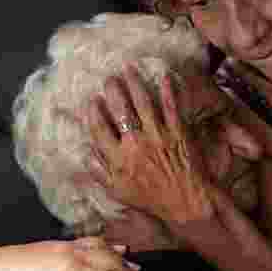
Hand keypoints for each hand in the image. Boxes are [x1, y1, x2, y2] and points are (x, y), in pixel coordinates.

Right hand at [87, 65, 214, 224]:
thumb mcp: (118, 191)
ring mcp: (158, 136)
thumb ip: (100, 172)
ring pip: (143, 103)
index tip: (93, 100)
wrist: (186, 201)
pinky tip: (164, 76)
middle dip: (113, 90)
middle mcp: (136, 144)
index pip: (99, 129)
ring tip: (129, 69)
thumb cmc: (151, 198)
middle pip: (120, 110)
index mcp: (118, 159)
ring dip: (135, 83)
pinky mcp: (177, 132)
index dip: (94, 112)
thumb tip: (85, 153)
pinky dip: (167, 90)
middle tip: (109, 79)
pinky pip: (171, 107)